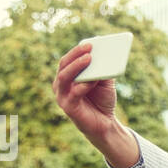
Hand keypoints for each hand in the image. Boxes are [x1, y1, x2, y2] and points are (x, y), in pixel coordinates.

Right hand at [53, 44, 136, 166]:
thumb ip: (102, 70)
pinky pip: (73, 93)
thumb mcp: (105, 82)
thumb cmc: (102, 101)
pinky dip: (83, 86)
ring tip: (89, 58)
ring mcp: (62, 96)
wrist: (105, 124)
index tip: (90, 42)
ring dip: (77, 66)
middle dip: (76, 54)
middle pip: (64, 65)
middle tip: (89, 47)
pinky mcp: (68, 107)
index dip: (77, 49)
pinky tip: (92, 81)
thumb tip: (104, 56)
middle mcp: (61, 84)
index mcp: (68, 76)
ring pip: (64, 76)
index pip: (68, 59)